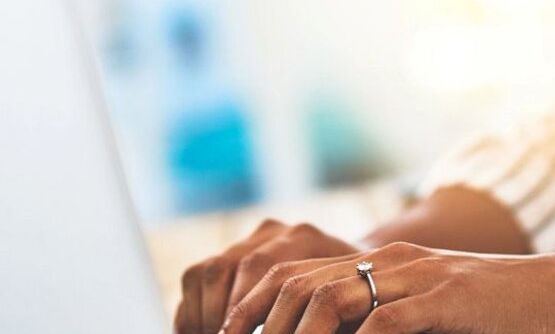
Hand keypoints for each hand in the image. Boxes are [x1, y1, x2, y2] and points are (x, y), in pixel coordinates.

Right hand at [175, 220, 360, 333]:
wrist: (360, 273)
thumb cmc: (359, 299)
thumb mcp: (347, 305)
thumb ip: (319, 317)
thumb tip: (299, 325)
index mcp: (306, 237)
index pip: (263, 270)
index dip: (244, 310)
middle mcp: (276, 231)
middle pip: (229, 266)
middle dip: (221, 316)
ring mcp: (251, 239)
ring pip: (209, 271)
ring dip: (203, 315)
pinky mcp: (232, 252)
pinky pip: (198, 277)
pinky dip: (193, 310)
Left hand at [221, 242, 554, 333]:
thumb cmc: (500, 315)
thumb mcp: (430, 314)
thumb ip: (380, 323)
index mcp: (383, 263)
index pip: (295, 272)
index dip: (253, 305)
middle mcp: (393, 263)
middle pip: (298, 281)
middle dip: (257, 322)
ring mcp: (419, 277)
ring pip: (329, 296)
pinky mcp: (447, 299)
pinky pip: (385, 321)